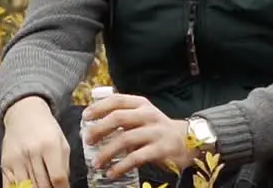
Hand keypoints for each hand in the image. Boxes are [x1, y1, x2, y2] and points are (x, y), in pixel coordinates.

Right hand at [1, 96, 69, 187]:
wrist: (24, 114)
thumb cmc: (47, 129)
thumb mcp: (62, 143)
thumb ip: (64, 166)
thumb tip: (63, 187)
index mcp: (50, 145)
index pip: (57, 177)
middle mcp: (32, 152)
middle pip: (42, 185)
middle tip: (52, 186)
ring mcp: (16, 159)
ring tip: (41, 185)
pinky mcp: (5, 163)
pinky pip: (11, 186)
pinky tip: (28, 186)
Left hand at [81, 93, 198, 178]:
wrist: (187, 140)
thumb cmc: (157, 129)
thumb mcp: (143, 116)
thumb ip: (123, 117)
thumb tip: (94, 126)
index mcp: (141, 104)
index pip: (117, 100)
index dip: (99, 107)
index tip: (85, 117)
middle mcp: (148, 115)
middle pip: (118, 118)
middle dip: (99, 129)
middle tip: (87, 140)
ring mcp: (155, 132)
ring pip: (125, 139)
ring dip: (106, 152)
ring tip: (96, 162)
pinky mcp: (160, 149)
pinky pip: (136, 158)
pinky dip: (120, 166)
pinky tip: (111, 172)